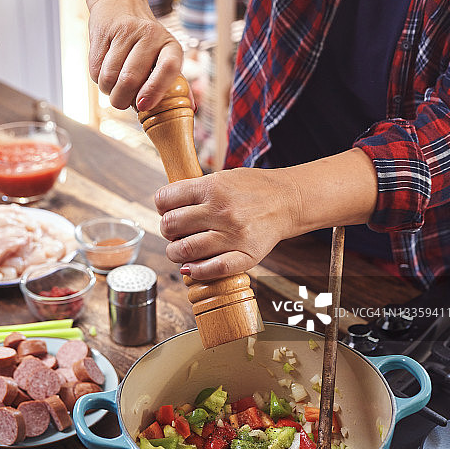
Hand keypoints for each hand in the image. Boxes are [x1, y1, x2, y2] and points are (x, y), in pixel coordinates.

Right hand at [87, 0, 183, 110]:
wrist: (120, 3)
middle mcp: (150, 35)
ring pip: (109, 77)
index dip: (154, 90)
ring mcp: (124, 31)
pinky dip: (98, 79)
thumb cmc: (146, 41)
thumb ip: (176, 82)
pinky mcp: (102, 32)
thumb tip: (192, 109)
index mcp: (170, 45)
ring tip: (114, 85)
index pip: (168, 68)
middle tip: (123, 101)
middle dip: (122, 99)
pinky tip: (105, 71)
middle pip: (130, 79)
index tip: (143, 106)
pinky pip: (95, 69)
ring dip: (109, 91)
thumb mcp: (165, 55)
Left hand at [155, 168, 297, 279]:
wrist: (288, 201)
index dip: (161, 206)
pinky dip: (195, 271)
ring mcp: (233, 234)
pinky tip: (192, 267)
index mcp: (212, 187)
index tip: (166, 209)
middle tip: (174, 231)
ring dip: (175, 252)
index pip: (165, 199)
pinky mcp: (246, 255)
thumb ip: (195, 189)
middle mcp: (221, 210)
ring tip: (180, 249)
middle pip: (170, 225)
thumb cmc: (252, 189)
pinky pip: (211, 270)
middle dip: (166, 230)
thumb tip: (164, 207)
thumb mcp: (221, 177)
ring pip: (184, 250)